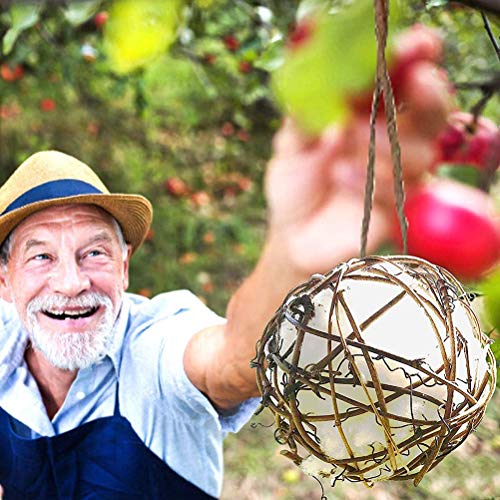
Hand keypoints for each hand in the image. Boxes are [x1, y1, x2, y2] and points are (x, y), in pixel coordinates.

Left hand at [265, 24, 454, 275]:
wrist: (292, 236)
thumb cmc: (294, 185)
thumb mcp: (290, 146)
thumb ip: (307, 118)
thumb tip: (334, 98)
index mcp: (366, 115)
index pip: (399, 80)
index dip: (410, 59)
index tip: (414, 48)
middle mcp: (390, 140)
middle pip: (432, 113)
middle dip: (427, 96)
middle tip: (415, 83)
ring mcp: (398, 175)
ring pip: (423, 152)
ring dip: (383, 146)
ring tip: (339, 154)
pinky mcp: (398, 209)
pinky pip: (404, 190)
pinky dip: (373, 182)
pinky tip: (340, 178)